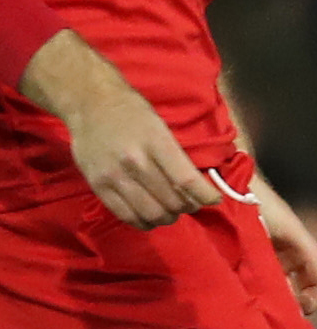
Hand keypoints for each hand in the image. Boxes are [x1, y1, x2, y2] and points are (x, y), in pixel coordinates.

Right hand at [24, 31, 221, 226]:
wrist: (91, 105)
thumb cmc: (133, 114)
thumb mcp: (162, 128)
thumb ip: (176, 157)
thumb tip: (196, 187)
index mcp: (156, 143)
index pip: (186, 179)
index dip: (205, 196)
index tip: (214, 200)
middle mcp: (135, 162)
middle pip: (170, 200)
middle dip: (187, 207)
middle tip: (190, 204)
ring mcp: (114, 176)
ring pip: (150, 213)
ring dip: (167, 218)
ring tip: (171, 212)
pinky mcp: (97, 186)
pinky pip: (125, 215)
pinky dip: (144, 222)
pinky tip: (151, 217)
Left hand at [247, 169, 316, 314]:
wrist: (234, 191)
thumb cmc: (267, 208)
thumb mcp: (294, 232)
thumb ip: (314, 258)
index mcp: (298, 254)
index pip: (311, 285)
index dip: (310, 298)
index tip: (304, 307)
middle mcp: (281, 261)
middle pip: (292, 291)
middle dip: (292, 303)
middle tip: (284, 311)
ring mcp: (261, 263)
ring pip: (273, 290)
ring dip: (274, 300)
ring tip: (266, 305)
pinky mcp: (241, 264)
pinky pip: (253, 284)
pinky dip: (256, 292)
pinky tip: (252, 298)